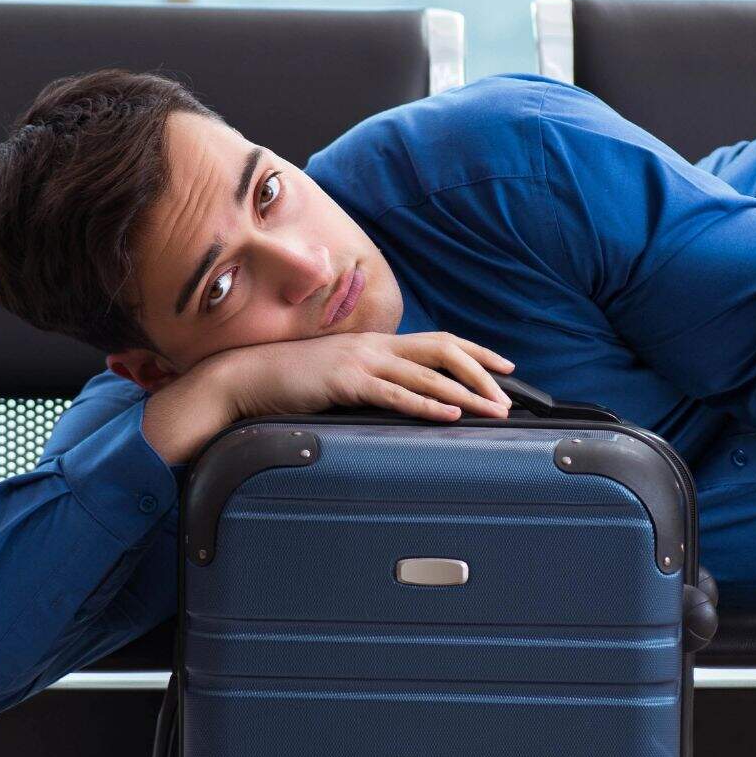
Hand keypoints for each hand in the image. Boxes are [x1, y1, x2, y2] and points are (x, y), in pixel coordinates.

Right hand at [210, 330, 516, 423]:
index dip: (477, 352)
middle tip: (506, 398)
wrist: (249, 376)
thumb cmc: (294, 380)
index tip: (505, 367)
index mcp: (378, 343)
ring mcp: (361, 362)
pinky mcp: (345, 383)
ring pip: (426, 374)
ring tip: (491, 410)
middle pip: (443, 351)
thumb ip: (374, 380)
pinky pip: (395, 393)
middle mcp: (376, 346)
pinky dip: (426, 405)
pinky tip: (449, 415)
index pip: (440, 341)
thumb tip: (403, 396)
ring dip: (464, 394)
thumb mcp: (342, 374)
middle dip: (481, 373)